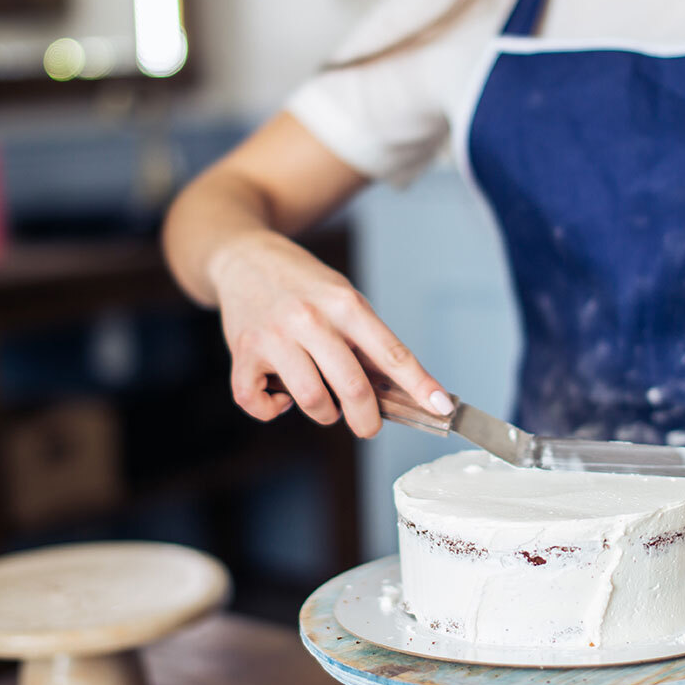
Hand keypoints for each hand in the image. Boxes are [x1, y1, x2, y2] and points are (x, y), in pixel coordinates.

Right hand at [207, 230, 452, 437]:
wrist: (243, 258)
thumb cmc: (303, 285)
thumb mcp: (342, 297)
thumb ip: (364, 340)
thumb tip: (395, 392)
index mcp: (345, 304)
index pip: (391, 353)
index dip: (420, 385)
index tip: (442, 408)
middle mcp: (310, 319)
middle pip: (353, 387)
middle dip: (367, 419)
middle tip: (368, 425)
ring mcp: (273, 337)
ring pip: (312, 400)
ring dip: (325, 414)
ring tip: (325, 402)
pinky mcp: (242, 353)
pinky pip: (258, 404)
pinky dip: (272, 411)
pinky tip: (281, 396)